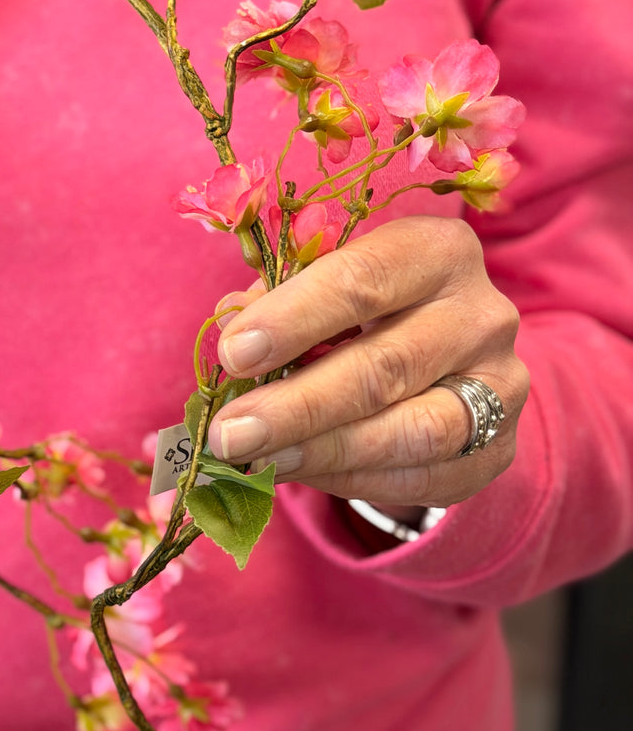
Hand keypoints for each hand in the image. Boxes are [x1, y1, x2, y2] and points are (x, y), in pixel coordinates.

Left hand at [207, 216, 526, 507]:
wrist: (449, 362)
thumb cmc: (367, 312)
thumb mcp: (327, 288)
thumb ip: (280, 303)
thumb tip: (231, 330)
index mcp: (437, 251)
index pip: (363, 280)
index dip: (293, 319)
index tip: (234, 355)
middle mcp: (482, 314)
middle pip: (384, 366)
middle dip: (297, 405)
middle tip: (230, 433)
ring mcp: (500, 384)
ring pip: (409, 431)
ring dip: (323, 450)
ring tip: (257, 459)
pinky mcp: (498, 447)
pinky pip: (421, 476)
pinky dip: (352, 479)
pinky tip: (300, 472)